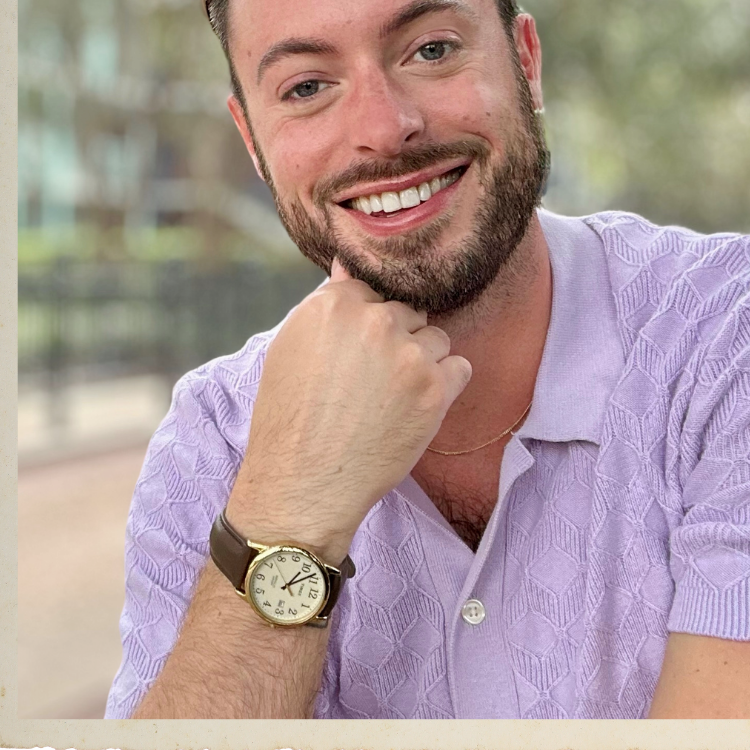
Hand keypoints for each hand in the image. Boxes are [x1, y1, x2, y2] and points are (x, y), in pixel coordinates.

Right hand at [227, 260, 471, 562]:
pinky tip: (416, 408)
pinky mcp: (435, 388)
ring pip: (436, 338)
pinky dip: (445, 386)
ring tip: (394, 397)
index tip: (359, 351)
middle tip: (375, 380)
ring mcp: (408, 353)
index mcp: (333, 304)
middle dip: (397, 339)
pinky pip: (460, 367)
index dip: (367, 322)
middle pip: (407, 311)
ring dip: (423, 361)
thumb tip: (347, 265)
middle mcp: (374, 320)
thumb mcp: (290, 349)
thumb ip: (326, 305)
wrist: (303, 485)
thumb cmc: (289, 420)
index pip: (372, 289)